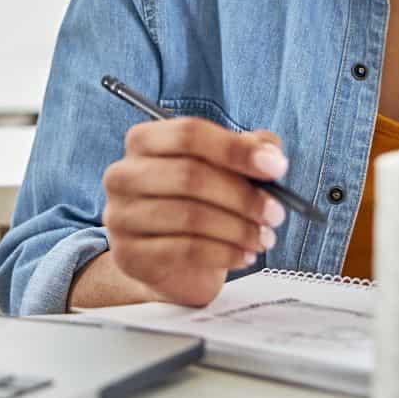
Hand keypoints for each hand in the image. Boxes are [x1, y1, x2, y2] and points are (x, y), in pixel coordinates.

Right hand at [98, 118, 289, 306]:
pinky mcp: (130, 255)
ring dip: (238, 229)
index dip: (235, 149)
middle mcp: (124, 174)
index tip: (276, 168)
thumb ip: (249, 151)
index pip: (189, 134)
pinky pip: (185, 250)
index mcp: (145, 141)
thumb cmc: (199, 203)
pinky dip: (225, 253)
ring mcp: (121, 216)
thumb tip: (270, 154)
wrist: (172, 263)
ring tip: (264, 238)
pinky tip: (245, 255)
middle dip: (242, 196)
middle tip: (277, 213)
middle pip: (189, 175)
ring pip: (189, 216)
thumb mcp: (226, 170)